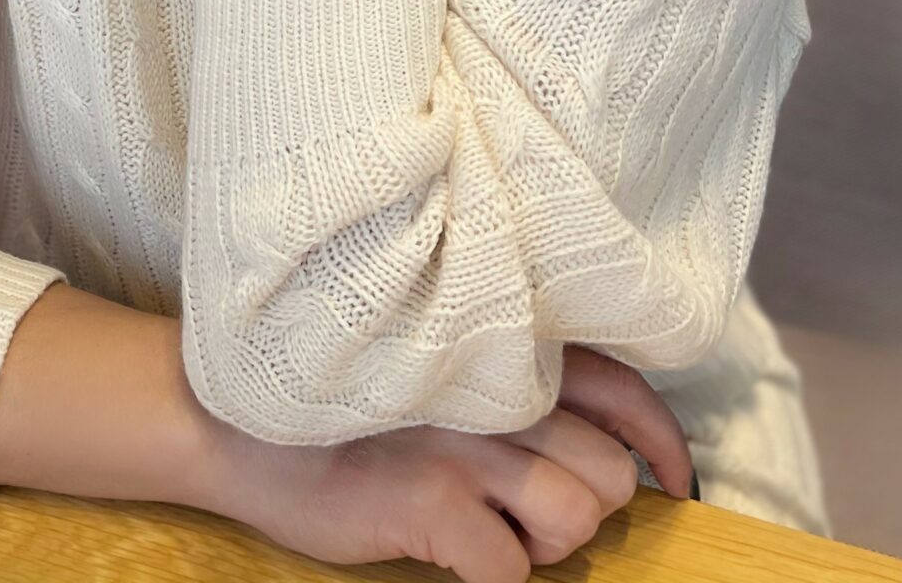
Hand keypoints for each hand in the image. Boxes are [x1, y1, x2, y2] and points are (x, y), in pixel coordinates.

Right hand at [199, 344, 694, 582]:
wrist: (230, 419)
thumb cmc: (338, 396)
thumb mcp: (429, 360)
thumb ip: (503, 374)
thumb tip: (594, 435)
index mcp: (497, 342)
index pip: (623, 390)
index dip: (663, 444)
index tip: (672, 479)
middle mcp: (489, 384)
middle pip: (610, 471)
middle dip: (588, 506)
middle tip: (530, 507)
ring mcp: (459, 442)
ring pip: (575, 517)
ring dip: (546, 544)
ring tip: (495, 530)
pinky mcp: (426, 501)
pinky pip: (510, 569)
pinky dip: (496, 575)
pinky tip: (455, 553)